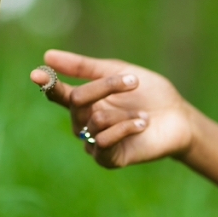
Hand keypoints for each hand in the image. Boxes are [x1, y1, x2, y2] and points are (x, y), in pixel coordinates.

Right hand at [30, 49, 194, 167]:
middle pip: (77, 102)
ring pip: (92, 121)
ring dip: (122, 112)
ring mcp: (96, 143)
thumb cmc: (151, 94)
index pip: (60, 93)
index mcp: (86, 101)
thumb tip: (47, 56)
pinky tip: (143, 124)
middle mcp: (86, 123)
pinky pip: (103, 143)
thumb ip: (85, 67)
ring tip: (143, 114)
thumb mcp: (119, 71)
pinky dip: (124, 128)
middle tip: (133, 81)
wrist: (180, 117)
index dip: (48, 84)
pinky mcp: (110, 159)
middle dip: (105, 87)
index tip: (37, 74)